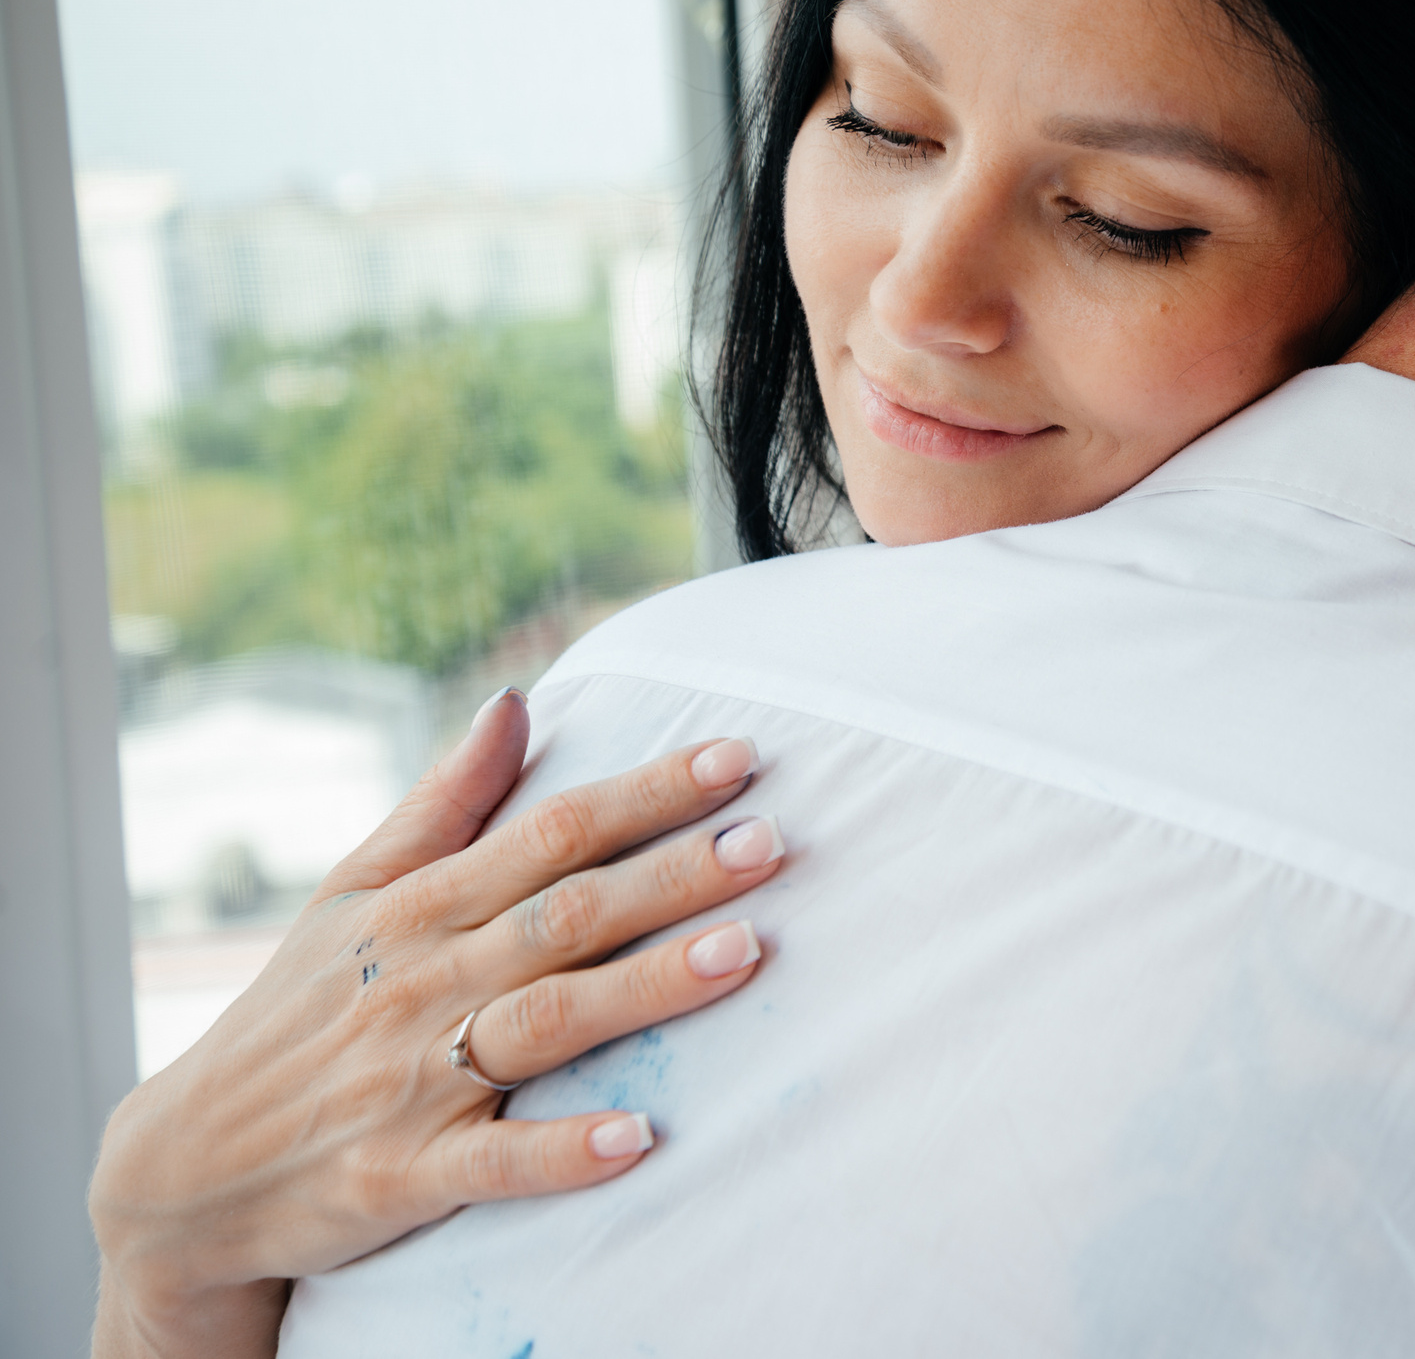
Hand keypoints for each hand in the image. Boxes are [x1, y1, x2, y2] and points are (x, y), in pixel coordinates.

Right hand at [88, 689, 783, 1358]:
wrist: (178, 1172)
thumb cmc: (293, 1016)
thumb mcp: (350, 896)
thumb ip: (444, 803)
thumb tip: (514, 701)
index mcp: (420, 908)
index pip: (553, 832)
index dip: (649, 794)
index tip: (740, 757)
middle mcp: (424, 982)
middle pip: (568, 915)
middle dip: (674, 875)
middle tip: (774, 840)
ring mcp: (414, 1081)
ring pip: (547, 1022)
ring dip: (647, 988)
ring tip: (744, 952)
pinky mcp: (401, 1176)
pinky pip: (492, 1165)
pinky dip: (561, 1151)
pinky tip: (638, 1138)